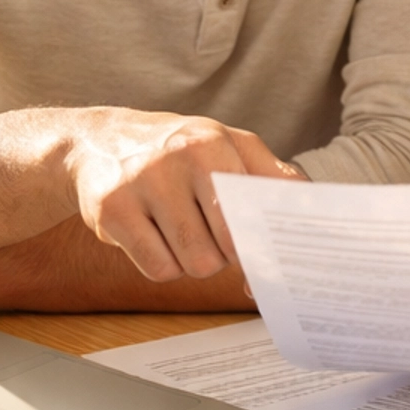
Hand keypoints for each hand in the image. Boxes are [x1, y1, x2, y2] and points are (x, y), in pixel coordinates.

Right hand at [65, 110, 302, 283]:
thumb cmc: (179, 150)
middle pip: (224, 249)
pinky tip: (153, 236)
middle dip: (224, 253)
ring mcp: (142, 184)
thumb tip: (309, 216)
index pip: (254, 210)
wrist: (99, 140)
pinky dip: (162, 264)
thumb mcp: (231, 145)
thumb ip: (275, 178)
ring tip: (180, 229)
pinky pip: (157, 269)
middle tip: (210, 232)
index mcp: (214, 143)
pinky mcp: (111, 212)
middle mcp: (178, 159)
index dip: (263, 243)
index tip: (268, 261)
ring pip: (193, 264)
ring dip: (192, 259)